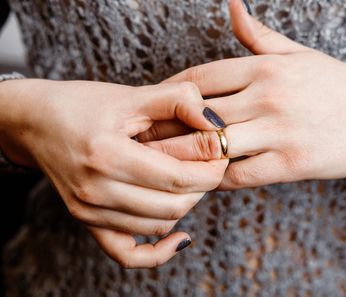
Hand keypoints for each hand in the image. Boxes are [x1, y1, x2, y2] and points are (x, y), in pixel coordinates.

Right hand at [0, 79, 227, 266]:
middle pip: (173, 205)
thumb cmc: (82, 105)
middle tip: (209, 165)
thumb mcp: (130, 94)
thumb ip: (177, 100)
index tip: (221, 154)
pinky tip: (180, 237)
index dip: (211, 170)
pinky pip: (127, 254)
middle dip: (203, 186)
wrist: (35, 122)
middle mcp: (95, 190)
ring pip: (159, 225)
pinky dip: (159, 252)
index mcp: (107, 154)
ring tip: (189, 181)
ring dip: (185, 205)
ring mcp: (88, 211)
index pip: (179, 179)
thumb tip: (216, 122)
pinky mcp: (87, 221)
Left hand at [147, 0, 345, 189]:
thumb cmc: (336, 85)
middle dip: (167, 128)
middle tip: (143, 139)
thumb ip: (259, 35)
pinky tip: (205, 179)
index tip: (154, 106)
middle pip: (198, 112)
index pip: (200, 77)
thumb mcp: (298, 54)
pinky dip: (217, 179)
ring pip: (214, 145)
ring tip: (162, 165)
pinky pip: (240, 174)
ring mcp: (280, 130)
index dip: (170, 92)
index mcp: (265, 67)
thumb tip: (231, 4)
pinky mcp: (292, 163)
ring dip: (186, 157)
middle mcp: (268, 95)